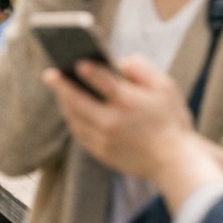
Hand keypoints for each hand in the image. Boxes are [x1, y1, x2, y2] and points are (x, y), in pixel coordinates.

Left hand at [43, 56, 195, 179]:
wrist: (173, 162)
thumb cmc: (170, 120)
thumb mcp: (165, 87)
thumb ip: (142, 68)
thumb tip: (120, 61)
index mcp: (129, 102)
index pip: (102, 80)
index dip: (87, 69)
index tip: (76, 60)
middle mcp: (113, 121)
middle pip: (78, 100)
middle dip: (61, 85)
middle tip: (49, 74)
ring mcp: (104, 139)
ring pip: (75, 118)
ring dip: (64, 103)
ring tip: (59, 90)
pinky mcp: (101, 153)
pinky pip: (79, 133)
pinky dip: (73, 119)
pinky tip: (71, 109)